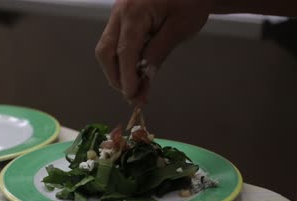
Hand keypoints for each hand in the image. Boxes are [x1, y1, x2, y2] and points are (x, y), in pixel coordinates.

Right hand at [95, 0, 210, 103]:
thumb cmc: (191, 0)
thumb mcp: (179, 29)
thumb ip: (157, 54)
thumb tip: (143, 80)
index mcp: (134, 11)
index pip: (124, 52)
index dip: (127, 77)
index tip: (133, 96)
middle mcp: (120, 11)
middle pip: (105, 51)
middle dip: (115, 76)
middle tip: (132, 94)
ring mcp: (118, 13)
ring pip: (106, 48)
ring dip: (117, 69)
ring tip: (135, 85)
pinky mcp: (122, 17)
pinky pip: (115, 41)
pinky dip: (122, 59)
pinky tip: (135, 69)